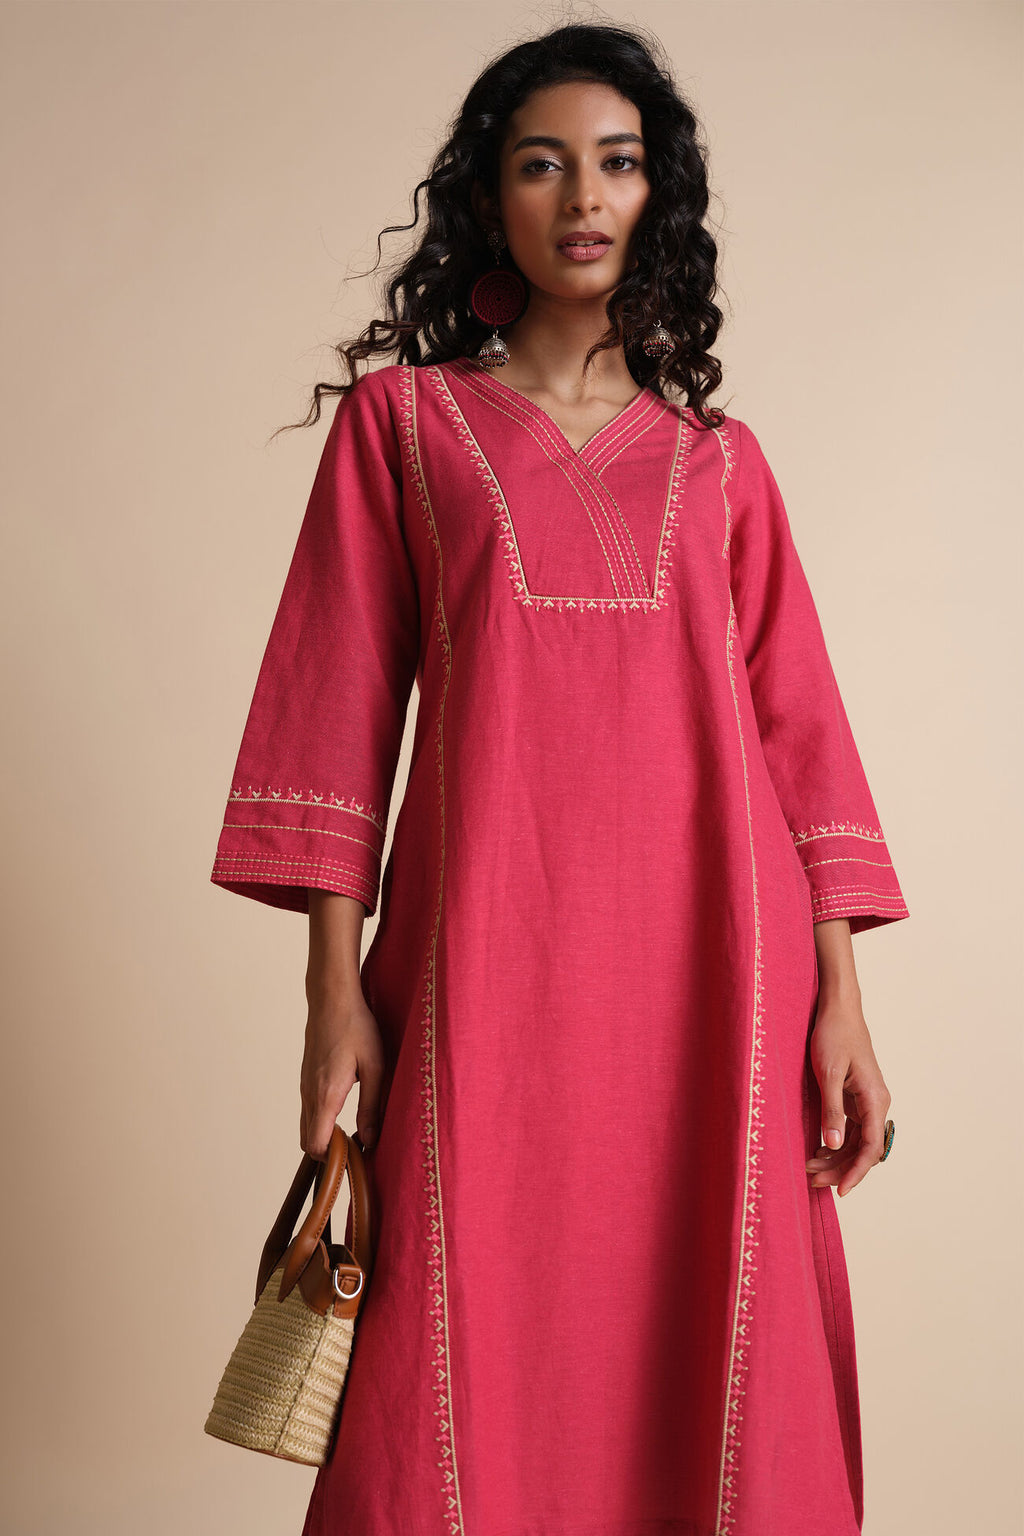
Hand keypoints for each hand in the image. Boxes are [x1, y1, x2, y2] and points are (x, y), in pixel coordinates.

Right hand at [299, 988, 384, 1161]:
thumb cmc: (357, 1028)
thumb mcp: (375, 1067)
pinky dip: (321, 1121)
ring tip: (352, 1132)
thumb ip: (372, 1106)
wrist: (332, 998)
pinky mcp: (306, 1078)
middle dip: (328, 1152)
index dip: (333, 1159)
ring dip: (324, 1136)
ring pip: (306, 1126)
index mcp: (326, 1094)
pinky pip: (308, 1110)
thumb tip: (369, 1141)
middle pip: (307, 1142)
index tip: (356, 1155)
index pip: (315, 1145)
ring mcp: (304, 1085)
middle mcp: (309, 1093)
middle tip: (356, 1147)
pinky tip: (344, 1110)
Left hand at [804, 995, 891, 1196]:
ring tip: (810, 1170)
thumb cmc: (834, 1035)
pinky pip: (850, 1129)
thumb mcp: (828, 1073)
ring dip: (836, 1158)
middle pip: (863, 1149)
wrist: (838, 1009)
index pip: (871, 1148)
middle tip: (812, 1181)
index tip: (840, 1191)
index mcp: (875, 1099)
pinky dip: (835, 1143)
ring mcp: (867, 1101)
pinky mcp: (856, 1097)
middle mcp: (876, 1103)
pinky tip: (818, 1151)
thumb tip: (834, 1146)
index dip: (856, 1172)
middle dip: (840, 1169)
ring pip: (856, 1141)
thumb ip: (832, 1111)